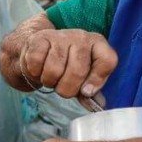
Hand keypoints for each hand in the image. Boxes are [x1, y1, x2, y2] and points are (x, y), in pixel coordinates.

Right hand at [2, 28, 117, 98]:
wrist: (41, 49)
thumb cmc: (66, 65)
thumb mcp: (82, 77)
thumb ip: (90, 91)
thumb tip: (99, 105)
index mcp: (98, 44)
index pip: (107, 60)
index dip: (97, 80)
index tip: (86, 92)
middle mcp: (82, 37)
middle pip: (78, 71)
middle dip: (67, 88)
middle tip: (62, 87)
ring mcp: (60, 36)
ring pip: (54, 69)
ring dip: (49, 81)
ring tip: (50, 77)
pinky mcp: (40, 38)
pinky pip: (36, 62)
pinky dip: (34, 72)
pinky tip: (38, 69)